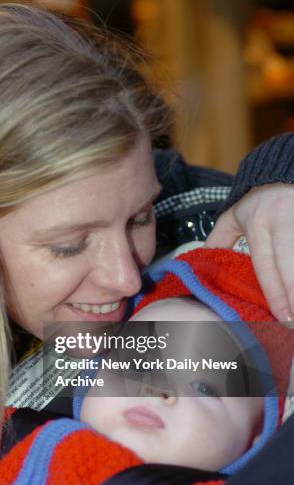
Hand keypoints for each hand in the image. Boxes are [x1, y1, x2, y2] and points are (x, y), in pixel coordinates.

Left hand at [205, 183, 293, 321]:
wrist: (286, 167)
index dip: (275, 291)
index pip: (266, 263)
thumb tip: (199, 262)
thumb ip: (220, 237)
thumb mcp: (236, 212)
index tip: (282, 316)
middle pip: (291, 263)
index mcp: (259, 223)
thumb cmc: (260, 196)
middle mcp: (283, 223)